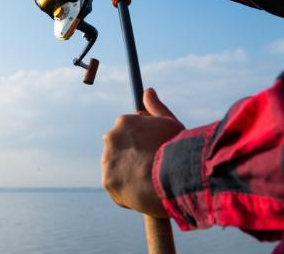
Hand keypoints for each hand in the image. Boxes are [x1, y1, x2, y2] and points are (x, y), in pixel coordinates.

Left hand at [101, 88, 184, 217]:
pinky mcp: (107, 181)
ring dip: (128, 174)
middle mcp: (111, 137)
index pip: (128, 130)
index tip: (152, 151)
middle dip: (131, 156)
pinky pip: (116, 188)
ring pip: (116, 168)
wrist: (174, 177)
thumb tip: (147, 91)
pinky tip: (144, 191)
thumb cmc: (176, 148)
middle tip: (151, 167)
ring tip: (149, 181)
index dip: (142, 142)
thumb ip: (156, 107)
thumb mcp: (169, 123)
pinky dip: (127, 191)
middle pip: (119, 148)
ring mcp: (107, 160)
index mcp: (124, 122)